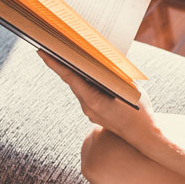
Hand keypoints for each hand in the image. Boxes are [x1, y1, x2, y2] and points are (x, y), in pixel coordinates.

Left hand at [37, 50, 154, 139]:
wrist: (143, 135)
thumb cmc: (138, 111)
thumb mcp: (129, 87)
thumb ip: (116, 73)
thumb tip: (107, 59)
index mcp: (93, 100)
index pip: (69, 77)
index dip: (55, 63)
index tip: (42, 51)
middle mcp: (87, 106)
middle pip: (72, 81)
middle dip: (64, 65)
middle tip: (55, 47)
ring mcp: (90, 112)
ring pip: (80, 87)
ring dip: (77, 74)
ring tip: (75, 58)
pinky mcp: (95, 113)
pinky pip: (87, 94)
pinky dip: (87, 83)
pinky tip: (92, 74)